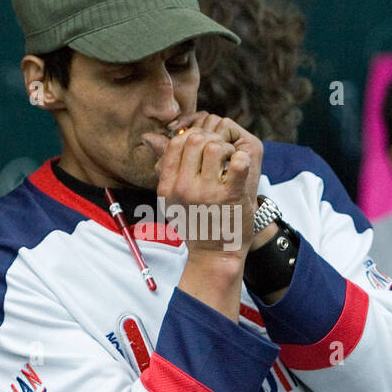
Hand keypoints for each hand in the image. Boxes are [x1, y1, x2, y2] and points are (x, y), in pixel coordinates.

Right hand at [151, 113, 256, 255]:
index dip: (192, 137)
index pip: (176, 143)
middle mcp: (184, 188)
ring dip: (227, 148)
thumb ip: (166, 170)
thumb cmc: (195, 224)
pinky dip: (242, 159)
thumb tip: (149, 138)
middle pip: (195, 140)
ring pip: (215, 147)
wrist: (214, 255)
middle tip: (220, 152)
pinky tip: (241, 165)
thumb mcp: (171, 200)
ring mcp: (208, 192)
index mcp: (168, 186)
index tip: (203, 147)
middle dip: (210, 139)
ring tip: (231, 160)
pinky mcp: (231, 196)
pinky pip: (239, 163)